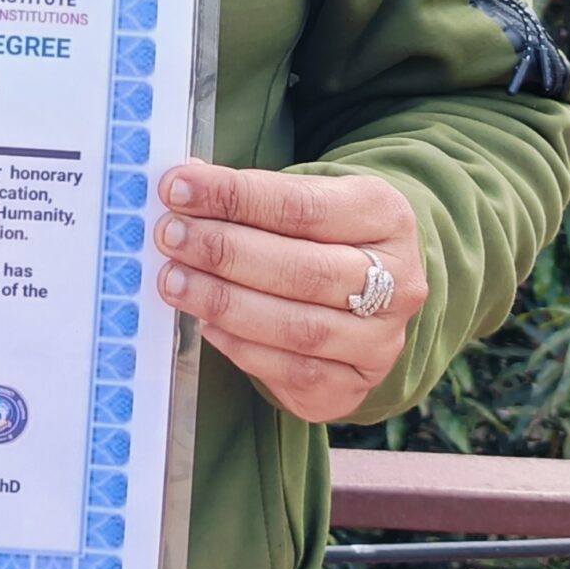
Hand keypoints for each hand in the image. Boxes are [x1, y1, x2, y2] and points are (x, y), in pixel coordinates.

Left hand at [154, 159, 426, 423]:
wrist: (372, 290)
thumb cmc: (323, 233)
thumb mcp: (305, 197)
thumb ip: (251, 193)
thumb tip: (185, 181)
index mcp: (386, 216)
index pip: (303, 206)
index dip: (235, 197)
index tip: (179, 188)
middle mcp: (398, 282)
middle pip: (304, 271)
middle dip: (226, 252)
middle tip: (170, 237)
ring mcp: (380, 341)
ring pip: (298, 328)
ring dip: (226, 303)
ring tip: (174, 281)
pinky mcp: (354, 387)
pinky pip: (292, 372)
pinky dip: (242, 348)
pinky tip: (206, 324)